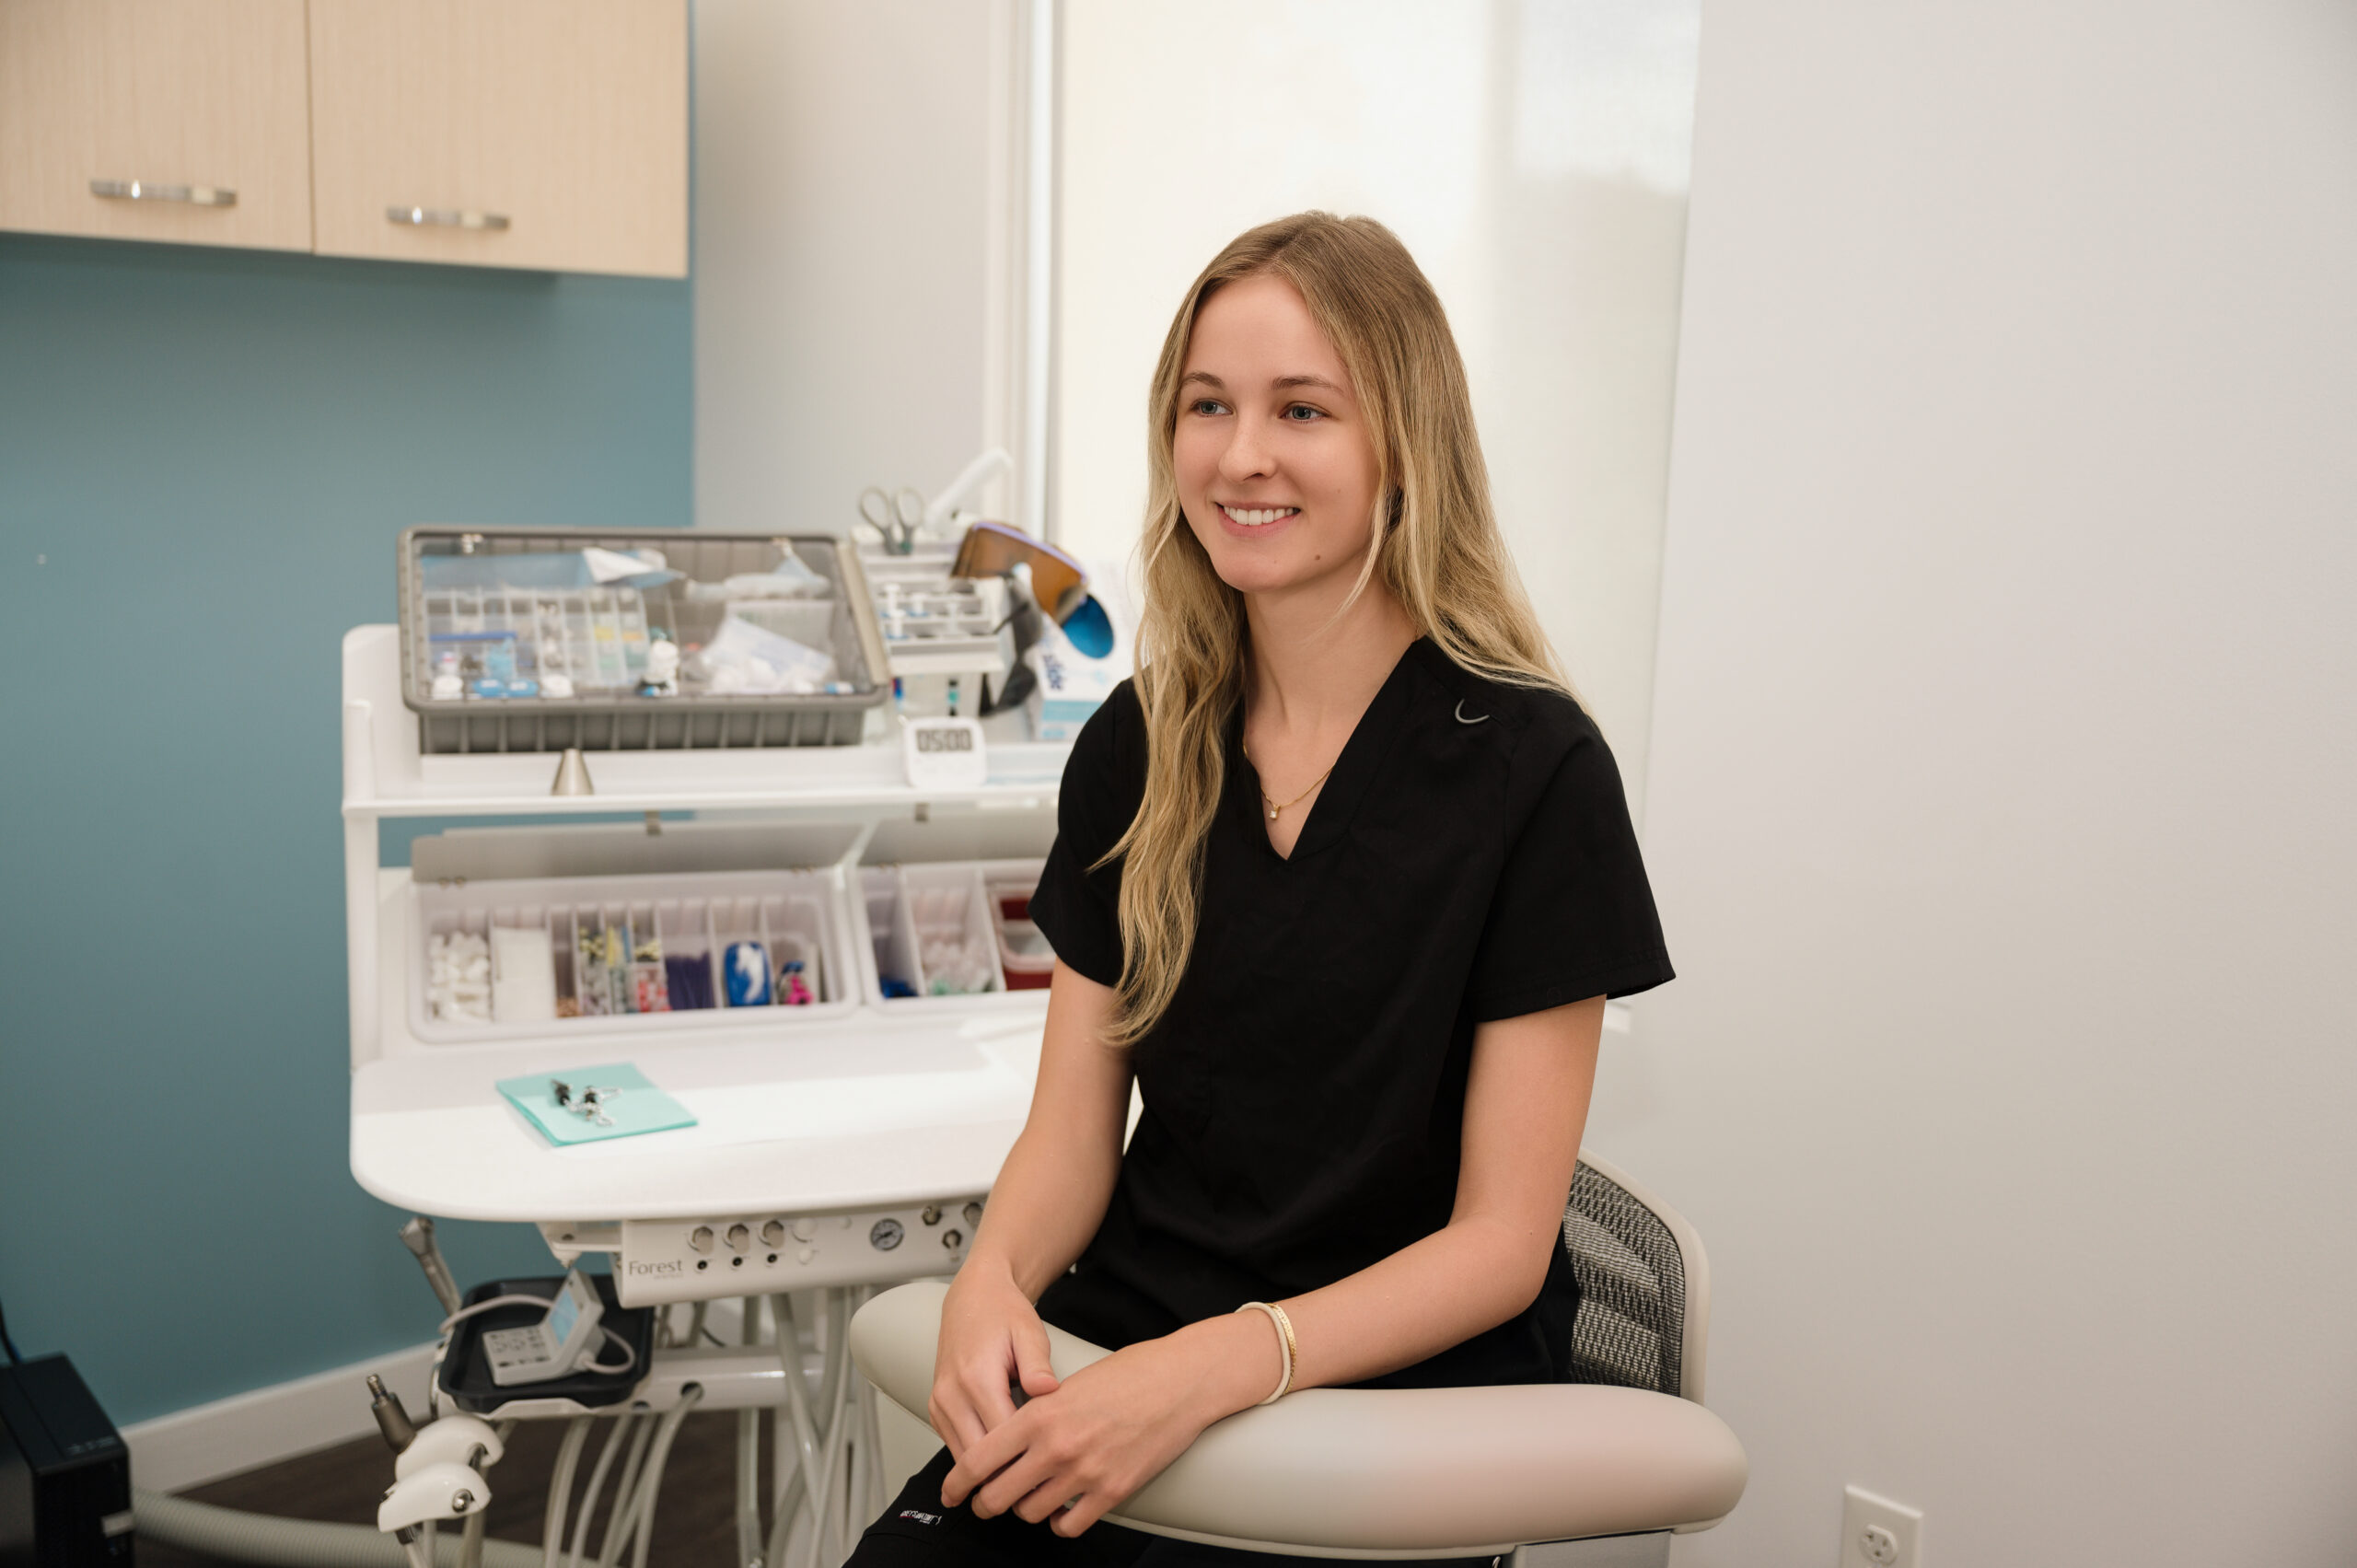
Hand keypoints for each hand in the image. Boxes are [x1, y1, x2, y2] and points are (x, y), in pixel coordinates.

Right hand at [928, 1263, 1060, 1462]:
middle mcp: (951, 1395)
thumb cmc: (1003, 1313)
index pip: (1001, 1438)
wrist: (974, 1297)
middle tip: (1040, 1483)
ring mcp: (940, 1404)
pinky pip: (955, 1446)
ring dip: (990, 1471)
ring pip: (962, 1459)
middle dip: (1007, 1473)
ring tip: (1024, 1475)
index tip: (1051, 1468)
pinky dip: (977, 1457)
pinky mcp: (937, 1409)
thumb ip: (1037, 1365)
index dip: (1027, 1459)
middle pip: (978, 1458)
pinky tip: (1004, 1457)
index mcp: (976, 1378)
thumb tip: (1048, 1391)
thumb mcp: (1029, 1332)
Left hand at [941, 1314, 1273, 1536]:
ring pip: (1031, 1512)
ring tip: (1030, 1497)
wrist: (1180, 1382)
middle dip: (985, 1503)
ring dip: (1025, 1508)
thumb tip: (1008, 1443)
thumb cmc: (1129, 1374)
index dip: (956, 1482)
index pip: (979, 1459)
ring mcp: (1085, 1473)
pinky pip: (1069, 1524)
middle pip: (998, 1495)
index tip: (951, 1491)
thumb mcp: (1069, 1385)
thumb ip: (1035, 1416)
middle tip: (985, 1502)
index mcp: (1040, 1415)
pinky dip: (1060, 1521)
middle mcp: (1056, 1447)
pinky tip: (1063, 1508)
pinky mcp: (1112, 1491)